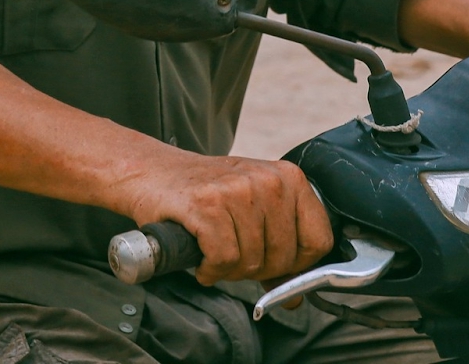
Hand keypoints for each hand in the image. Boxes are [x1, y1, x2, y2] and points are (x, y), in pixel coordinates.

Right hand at [112, 149, 332, 286]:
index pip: (318, 240)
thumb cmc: (203, 192)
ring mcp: (236, 191)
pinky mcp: (206, 205)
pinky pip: (224, 260)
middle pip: (283, 257)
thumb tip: (295, 297)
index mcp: (287, 177)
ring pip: (252, 261)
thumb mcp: (250, 207)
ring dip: (229, 270)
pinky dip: (210, 269)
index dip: (296, 263)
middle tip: (232, 254)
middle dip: (256, 269)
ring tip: (213, 251)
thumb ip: (277, 249)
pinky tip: (201, 258)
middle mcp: (266, 180)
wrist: (150, 171)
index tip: (273, 262)